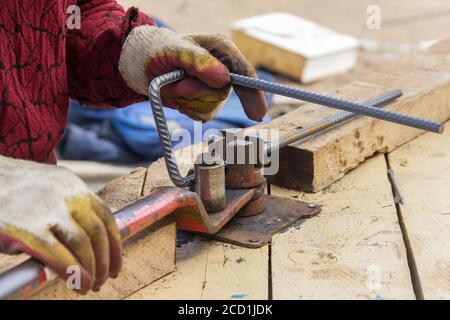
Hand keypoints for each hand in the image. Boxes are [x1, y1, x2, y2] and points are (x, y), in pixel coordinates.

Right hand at [0, 156, 121, 293]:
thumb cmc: (14, 193)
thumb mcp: (48, 192)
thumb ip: (69, 212)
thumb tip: (88, 247)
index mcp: (73, 185)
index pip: (105, 217)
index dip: (115, 244)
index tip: (117, 264)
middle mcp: (66, 195)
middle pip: (97, 232)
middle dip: (106, 260)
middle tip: (104, 279)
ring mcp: (48, 211)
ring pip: (82, 243)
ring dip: (92, 268)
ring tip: (90, 285)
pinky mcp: (27, 229)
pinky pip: (58, 254)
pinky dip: (73, 271)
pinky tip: (79, 283)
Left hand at [119, 26, 267, 121]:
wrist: (142, 65)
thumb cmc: (157, 51)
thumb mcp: (175, 51)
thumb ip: (198, 62)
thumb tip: (223, 79)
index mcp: (221, 49)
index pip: (244, 72)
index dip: (254, 93)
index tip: (257, 114)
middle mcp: (222, 68)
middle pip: (222, 93)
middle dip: (196, 93)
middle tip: (176, 86)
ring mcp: (215, 86)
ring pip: (211, 106)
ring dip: (186, 100)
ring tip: (172, 85)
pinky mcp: (206, 101)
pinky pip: (201, 114)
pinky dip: (185, 107)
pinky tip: (176, 94)